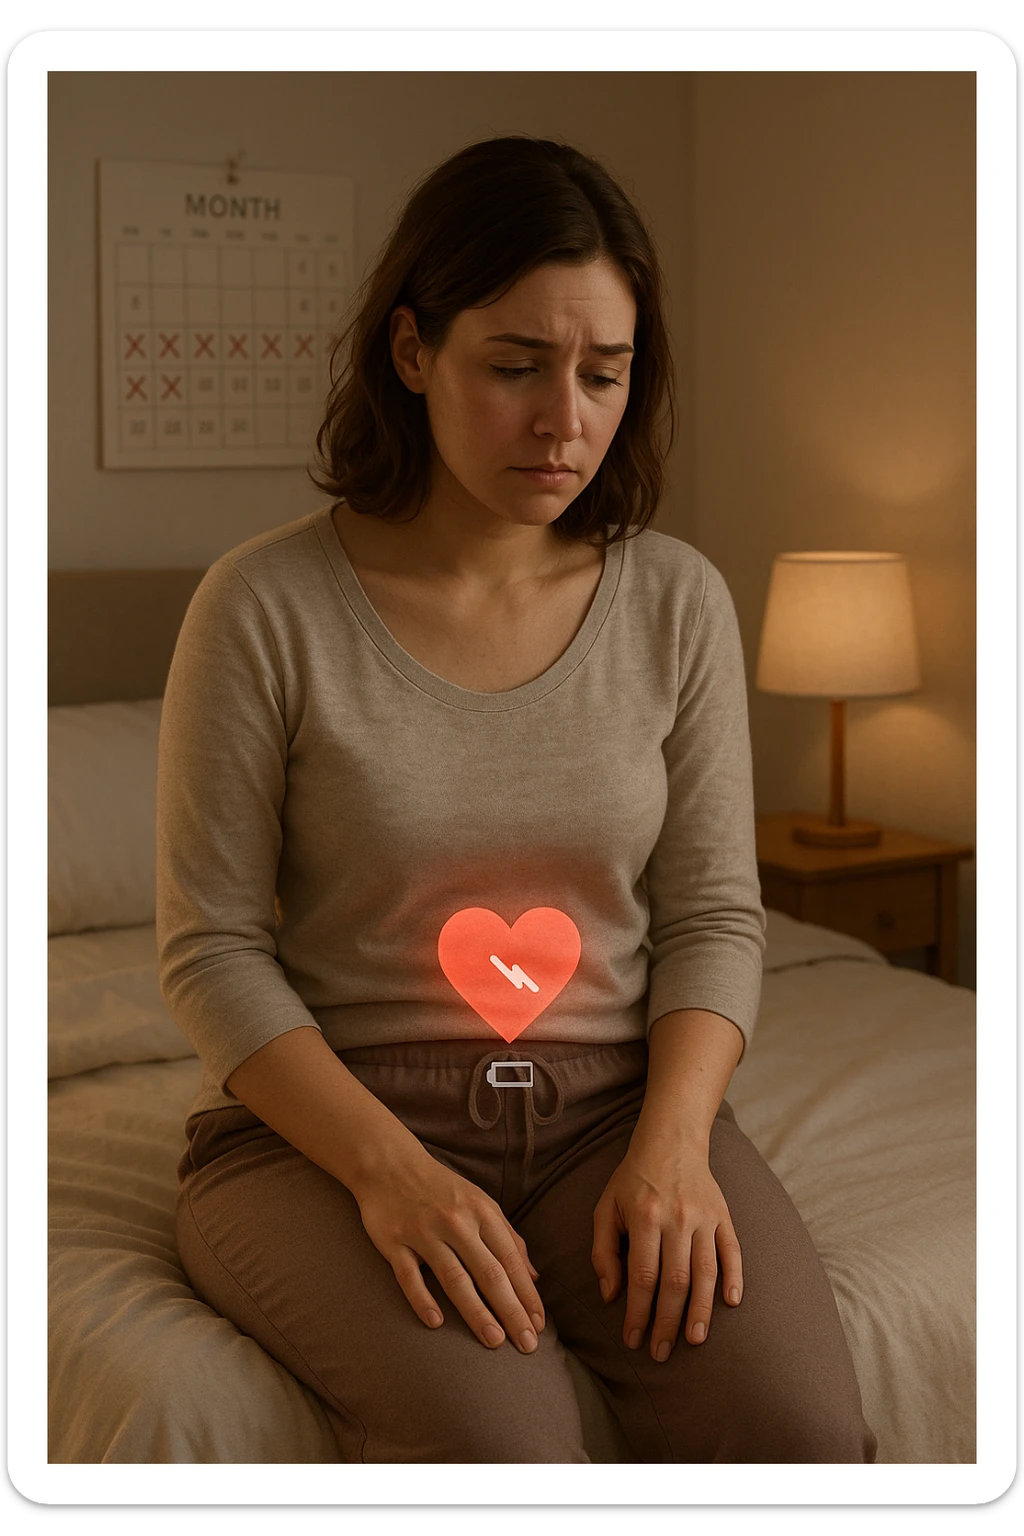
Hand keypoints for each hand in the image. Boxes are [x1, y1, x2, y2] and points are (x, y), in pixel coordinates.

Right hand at [353, 1143, 545, 1353]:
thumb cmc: (441, 1188)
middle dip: (510, 1310)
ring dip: (476, 1312)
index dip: (526, 1293)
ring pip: (454, 1278)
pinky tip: (436, 1322)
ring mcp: (424, 1232)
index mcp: (481, 1211)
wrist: (388, 1163)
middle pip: (489, 1273)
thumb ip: (507, 1237)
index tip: (539, 1324)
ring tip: (494, 1341)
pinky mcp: (394, 1242)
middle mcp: (456, 1222)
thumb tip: (533, 1276)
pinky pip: (409, 1275)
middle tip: (527, 1345)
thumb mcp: (480, 1202)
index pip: (510, 1260)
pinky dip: (422, 1299)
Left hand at [592, 1139, 741, 1361]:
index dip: (638, 1313)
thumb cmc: (632, 1180)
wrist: (670, 1141)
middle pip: (676, 1281)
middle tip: (661, 1352)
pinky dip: (734, 1278)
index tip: (634, 1340)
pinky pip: (733, 1251)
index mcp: (645, 1217)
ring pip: (706, 1272)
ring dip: (701, 1310)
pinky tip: (731, 1303)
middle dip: (668, 1322)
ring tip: (694, 1340)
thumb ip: (603, 1251)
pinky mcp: (724, 1215)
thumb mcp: (605, 1208)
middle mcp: (677, 1218)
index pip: (643, 1277)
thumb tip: (610, 1295)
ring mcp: (704, 1217)